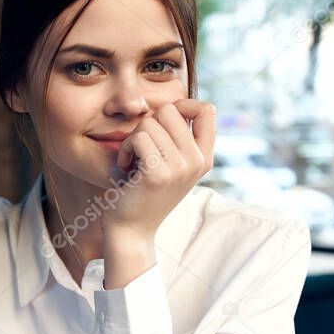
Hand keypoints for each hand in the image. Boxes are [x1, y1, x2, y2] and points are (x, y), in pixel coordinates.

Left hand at [104, 98, 215, 238]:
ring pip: (150, 122)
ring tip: (132, 160)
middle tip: (141, 147)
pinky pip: (138, 138)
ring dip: (132, 139)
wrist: (132, 229)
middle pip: (170, 110)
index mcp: (204, 157)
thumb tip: (174, 104)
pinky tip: (125, 167)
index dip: (183, 104)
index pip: (208, 110)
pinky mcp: (158, 174)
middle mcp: (197, 162)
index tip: (163, 122)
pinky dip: (125, 150)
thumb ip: (179, 138)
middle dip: (148, 123)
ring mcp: (180, 168)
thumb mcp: (172, 164)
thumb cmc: (144, 191)